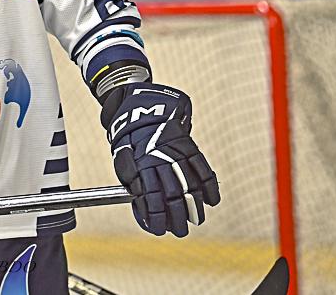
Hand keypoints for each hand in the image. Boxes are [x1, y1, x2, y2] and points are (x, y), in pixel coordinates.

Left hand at [100, 82, 219, 236]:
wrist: (138, 103)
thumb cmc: (128, 135)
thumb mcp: (123, 156)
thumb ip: (133, 178)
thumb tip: (141, 204)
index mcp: (140, 163)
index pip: (149, 196)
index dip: (155, 215)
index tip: (158, 229)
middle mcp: (159, 158)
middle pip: (172, 193)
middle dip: (177, 216)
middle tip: (180, 231)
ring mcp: (175, 151)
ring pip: (189, 183)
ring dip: (194, 205)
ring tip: (196, 220)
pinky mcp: (188, 143)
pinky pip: (202, 167)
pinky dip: (209, 185)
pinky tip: (212, 200)